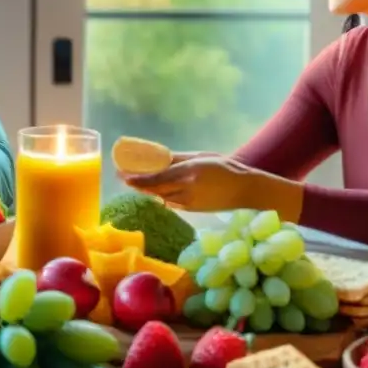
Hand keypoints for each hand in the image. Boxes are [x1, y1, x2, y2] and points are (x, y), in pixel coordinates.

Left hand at [120, 153, 257, 211]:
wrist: (245, 191)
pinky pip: (171, 202)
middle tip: (122, 176)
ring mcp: (188, 202)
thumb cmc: (225, 168)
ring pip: (160, 196)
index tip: (122, 174)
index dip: (137, 178)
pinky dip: (160, 195)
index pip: (156, 177)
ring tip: (133, 181)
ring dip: (146, 190)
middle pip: (154, 189)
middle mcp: (185, 189)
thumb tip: (158, 158)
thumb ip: (179, 158)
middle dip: (136, 184)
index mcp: (188, 172)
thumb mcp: (201, 157)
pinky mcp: (191, 210)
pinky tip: (153, 190)